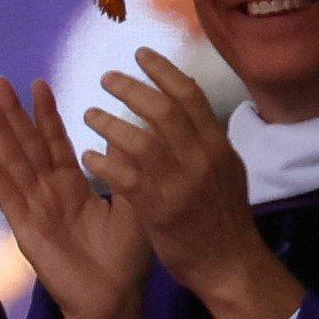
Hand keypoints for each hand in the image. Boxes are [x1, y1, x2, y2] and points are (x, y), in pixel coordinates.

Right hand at [0, 77, 151, 318]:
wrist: (115, 300)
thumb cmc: (126, 256)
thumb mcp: (133, 202)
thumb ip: (127, 168)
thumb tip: (131, 128)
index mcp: (73, 186)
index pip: (56, 142)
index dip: (46, 114)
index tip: (38, 82)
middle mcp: (50, 194)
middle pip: (28, 146)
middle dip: (14, 114)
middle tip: (0, 81)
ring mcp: (36, 211)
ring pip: (15, 165)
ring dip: (0, 135)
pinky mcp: (28, 232)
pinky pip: (10, 200)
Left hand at [84, 50, 303, 318]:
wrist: (230, 264)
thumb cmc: (225, 217)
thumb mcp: (228, 168)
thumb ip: (207, 139)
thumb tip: (188, 107)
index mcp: (217, 144)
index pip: (190, 95)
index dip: (163, 70)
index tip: (141, 54)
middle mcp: (201, 158)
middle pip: (163, 110)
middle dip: (132, 88)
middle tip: (106, 78)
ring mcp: (180, 184)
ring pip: (140, 140)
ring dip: (110, 123)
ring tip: (90, 114)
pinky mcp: (159, 209)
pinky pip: (125, 178)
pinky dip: (105, 162)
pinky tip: (89, 155)